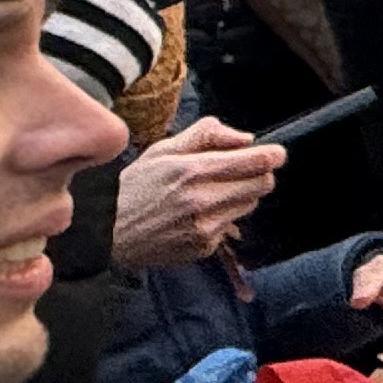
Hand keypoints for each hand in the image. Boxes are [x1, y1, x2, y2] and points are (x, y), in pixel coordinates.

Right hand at [110, 118, 286, 269]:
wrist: (106, 231)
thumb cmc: (134, 186)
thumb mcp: (163, 150)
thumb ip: (208, 135)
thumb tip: (246, 138)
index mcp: (192, 171)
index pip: (255, 162)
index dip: (272, 155)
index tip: (276, 152)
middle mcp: (202, 201)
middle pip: (262, 184)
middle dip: (258, 174)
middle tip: (241, 170)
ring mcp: (205, 227)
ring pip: (249, 205)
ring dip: (240, 196)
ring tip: (210, 193)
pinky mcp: (204, 247)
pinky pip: (231, 226)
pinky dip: (222, 217)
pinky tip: (196, 215)